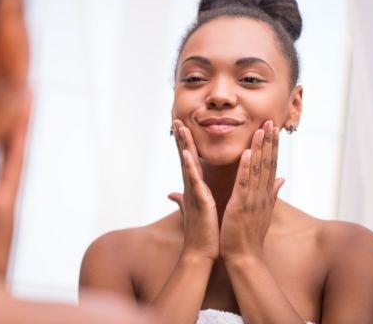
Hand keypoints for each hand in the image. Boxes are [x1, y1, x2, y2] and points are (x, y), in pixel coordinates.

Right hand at [167, 119, 219, 260]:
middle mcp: (191, 188)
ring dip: (183, 145)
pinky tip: (186, 153)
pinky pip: (194, 181)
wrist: (200, 254)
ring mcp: (194, 194)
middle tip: (177, 118)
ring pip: (187, 164)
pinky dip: (189, 166)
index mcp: (195, 189)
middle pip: (185, 157)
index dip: (186, 143)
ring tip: (180, 127)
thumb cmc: (200, 234)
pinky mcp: (199, 202)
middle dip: (181, 138)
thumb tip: (172, 194)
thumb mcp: (194, 211)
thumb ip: (183, 200)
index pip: (190, 161)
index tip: (183, 126)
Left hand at [220, 120, 285, 259]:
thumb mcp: (263, 211)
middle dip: (270, 141)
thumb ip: (272, 193)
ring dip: (260, 148)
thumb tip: (281, 179)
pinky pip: (244, 185)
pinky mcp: (241, 207)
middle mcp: (262, 195)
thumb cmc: (249, 236)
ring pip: (258, 170)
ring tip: (261, 129)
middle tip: (271, 120)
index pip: (271, 166)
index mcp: (265, 195)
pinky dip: (245, 169)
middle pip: (268, 163)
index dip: (273, 147)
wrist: (245, 258)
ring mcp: (253, 200)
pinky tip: (247, 153)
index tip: (274, 129)